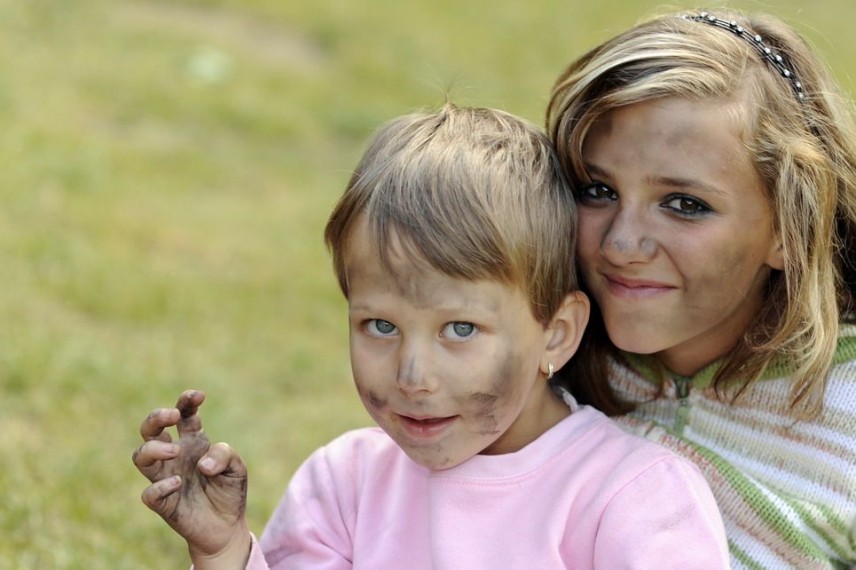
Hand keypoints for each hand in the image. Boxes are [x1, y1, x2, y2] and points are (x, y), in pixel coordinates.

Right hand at [132, 390, 250, 566]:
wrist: (226, 527)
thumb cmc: (229, 492)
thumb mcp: (237, 468)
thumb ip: (224, 455)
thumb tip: (201, 464)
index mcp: (193, 442)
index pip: (183, 414)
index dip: (186, 401)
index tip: (199, 396)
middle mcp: (175, 456)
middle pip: (151, 429)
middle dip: (156, 417)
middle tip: (172, 416)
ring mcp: (165, 477)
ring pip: (140, 456)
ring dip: (154, 448)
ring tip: (175, 451)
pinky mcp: (163, 503)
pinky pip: (149, 493)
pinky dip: (160, 486)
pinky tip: (177, 483)